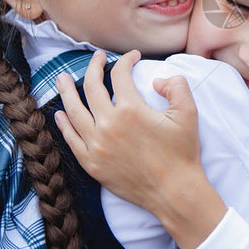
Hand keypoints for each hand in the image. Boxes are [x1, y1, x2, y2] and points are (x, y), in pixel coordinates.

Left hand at [54, 50, 225, 248]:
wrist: (174, 191)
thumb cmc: (182, 152)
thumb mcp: (188, 113)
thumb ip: (176, 86)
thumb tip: (157, 80)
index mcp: (131, 109)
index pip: (120, 74)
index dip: (126, 60)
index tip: (132, 57)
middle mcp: (109, 124)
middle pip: (92, 87)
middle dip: (93, 67)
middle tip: (96, 57)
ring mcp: (97, 145)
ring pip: (74, 111)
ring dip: (67, 91)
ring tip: (61, 79)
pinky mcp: (92, 164)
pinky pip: (72, 140)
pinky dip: (64, 125)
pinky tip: (60, 114)